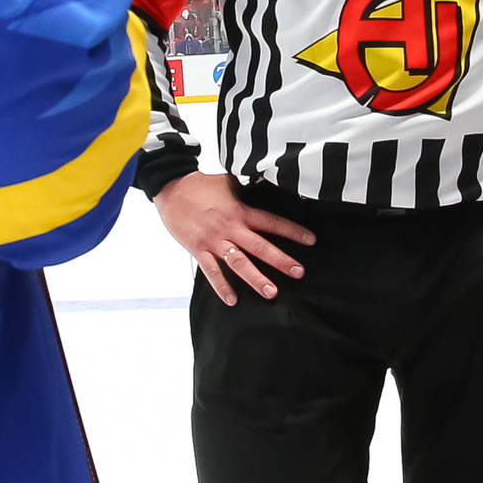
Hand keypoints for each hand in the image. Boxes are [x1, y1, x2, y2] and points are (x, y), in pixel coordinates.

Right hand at [152, 171, 314, 306]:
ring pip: (238, 263)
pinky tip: (232, 300)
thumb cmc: (200, 184)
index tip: (311, 240)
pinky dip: (221, 286)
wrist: (171, 188)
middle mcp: (230, 227)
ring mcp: (214, 240)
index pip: (271, 222)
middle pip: (260, 246)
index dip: (292, 231)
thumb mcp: (228, 181)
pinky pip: (211, 272)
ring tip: (271, 292)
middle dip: (281, 260)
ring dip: (255, 278)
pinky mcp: (198, 249)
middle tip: (298, 272)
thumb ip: (246, 189)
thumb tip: (266, 183)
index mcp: (240, 211)